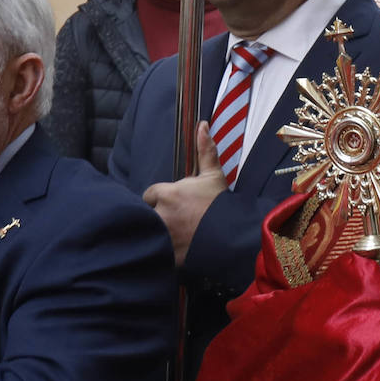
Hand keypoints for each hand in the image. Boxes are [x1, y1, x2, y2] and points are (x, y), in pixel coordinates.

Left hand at [142, 123, 226, 265]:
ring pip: (149, 233)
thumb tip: (202, 125)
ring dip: (155, 234)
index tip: (170, 203)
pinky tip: (174, 251)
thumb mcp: (213, 176)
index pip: (150, 194)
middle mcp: (162, 214)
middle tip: (171, 220)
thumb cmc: (222, 204)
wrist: (234, 235)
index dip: (159, 198)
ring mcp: (164, 237)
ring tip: (171, 235)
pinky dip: (161, 254)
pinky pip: (157, 253)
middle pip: (145, 214)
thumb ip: (205, 151)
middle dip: (155, 216)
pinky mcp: (169, 255)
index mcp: (168, 194)